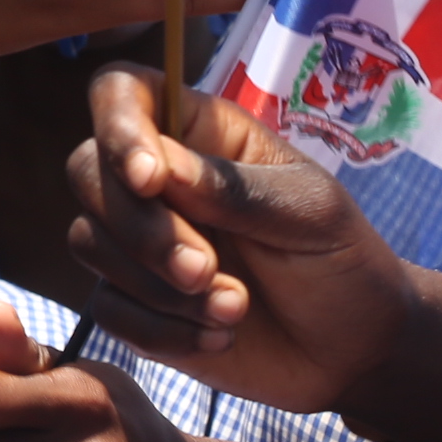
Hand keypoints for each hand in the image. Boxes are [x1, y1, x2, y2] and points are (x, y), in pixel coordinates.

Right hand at [64, 65, 418, 416]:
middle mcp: (158, 179)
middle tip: (205, 270)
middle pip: (87, 171)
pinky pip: (107, 308)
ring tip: (234, 308)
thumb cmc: (340, 258)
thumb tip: (162, 168)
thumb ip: (236, 190)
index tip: (151, 180)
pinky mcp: (134, 302)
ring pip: (89, 241)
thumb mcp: (308, 213)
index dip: (118, 126)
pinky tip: (218, 339)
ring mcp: (140, 241)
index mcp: (200, 132)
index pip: (122, 93)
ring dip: (156, 286)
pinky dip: (160, 330)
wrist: (354, 348)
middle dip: (140, 228)